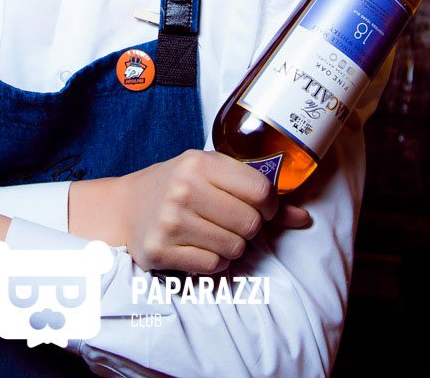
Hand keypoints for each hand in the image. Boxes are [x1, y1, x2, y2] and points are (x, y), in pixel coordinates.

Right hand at [86, 150, 311, 274]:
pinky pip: (213, 266)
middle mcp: (184, 189)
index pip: (261, 191)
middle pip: (251, 223)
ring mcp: (170, 221)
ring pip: (235, 248)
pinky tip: (197, 246)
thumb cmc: (177, 187)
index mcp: (199, 163)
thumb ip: (256, 192)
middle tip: (231, 222)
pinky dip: (213, 261)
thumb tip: (303, 218)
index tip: (261, 208)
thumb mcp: (212, 175)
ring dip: (232, 246)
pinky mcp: (160, 250)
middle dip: (249, 228)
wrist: (125, 207)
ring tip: (212, 233)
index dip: (270, 206)